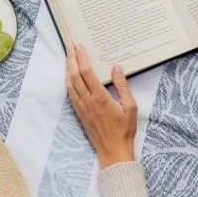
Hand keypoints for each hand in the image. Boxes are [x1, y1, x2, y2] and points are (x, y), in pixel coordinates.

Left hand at [66, 43, 136, 168]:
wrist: (113, 151)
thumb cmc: (124, 130)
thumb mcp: (130, 106)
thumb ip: (122, 86)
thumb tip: (116, 68)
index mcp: (100, 97)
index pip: (86, 72)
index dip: (81, 57)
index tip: (78, 46)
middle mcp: (87, 101)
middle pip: (74, 75)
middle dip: (71, 58)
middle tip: (70, 45)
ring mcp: (81, 107)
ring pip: (69, 84)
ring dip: (67, 68)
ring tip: (68, 56)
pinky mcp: (79, 113)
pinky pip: (70, 94)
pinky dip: (68, 81)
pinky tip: (69, 76)